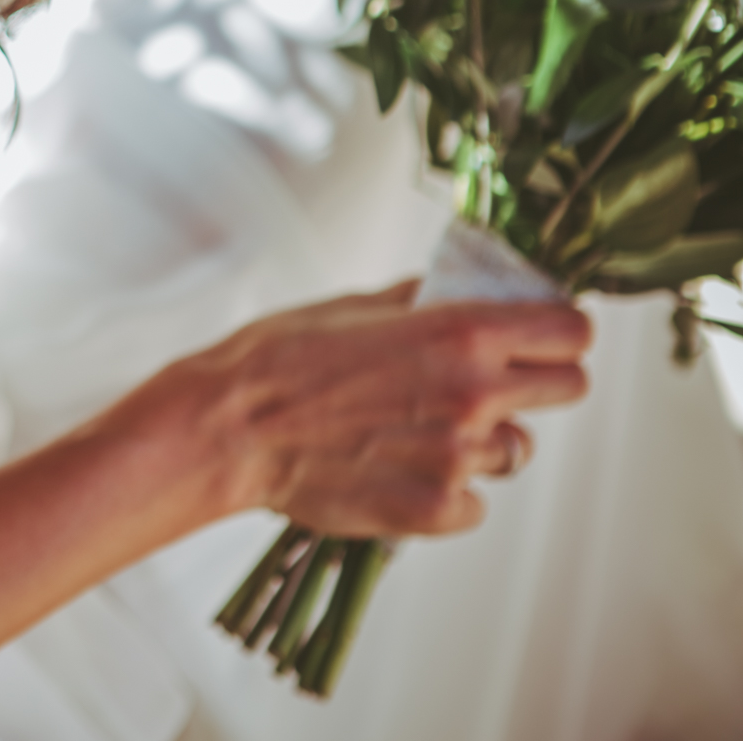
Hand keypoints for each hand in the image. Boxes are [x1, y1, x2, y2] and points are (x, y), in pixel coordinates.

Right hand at [190, 281, 590, 536]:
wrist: (228, 429)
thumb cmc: (277, 361)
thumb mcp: (354, 306)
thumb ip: (421, 301)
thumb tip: (456, 291)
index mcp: (460, 333)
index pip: (572, 330)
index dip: (558, 330)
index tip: (541, 335)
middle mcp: (474, 394)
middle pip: (569, 387)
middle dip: (535, 381)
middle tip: (487, 383)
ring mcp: (459, 458)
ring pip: (516, 450)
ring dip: (483, 442)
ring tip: (418, 432)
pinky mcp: (436, 509)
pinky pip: (473, 503)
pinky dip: (445, 492)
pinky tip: (396, 470)